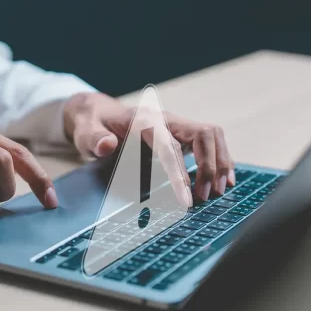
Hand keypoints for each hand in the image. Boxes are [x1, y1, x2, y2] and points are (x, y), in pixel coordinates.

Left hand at [63, 93, 234, 201]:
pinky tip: (225, 178)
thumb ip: (94, 138)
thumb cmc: (92, 125)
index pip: (172, 145)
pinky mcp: (181, 133)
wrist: (97, 112)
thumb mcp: (85, 131)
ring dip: (221, 161)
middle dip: (211, 165)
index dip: (182, 172)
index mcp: (146, 121)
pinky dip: (221, 158)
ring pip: (213, 135)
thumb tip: (106, 145)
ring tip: (222, 190)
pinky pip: (210, 140)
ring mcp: (177, 125)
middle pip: (204, 134)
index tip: (187, 199)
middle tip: (208, 196)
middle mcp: (167, 120)